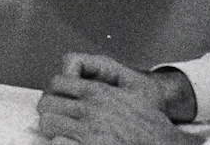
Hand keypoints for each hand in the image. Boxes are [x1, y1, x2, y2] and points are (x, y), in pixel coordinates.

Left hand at [38, 55, 197, 144]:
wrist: (162, 144)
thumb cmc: (150, 121)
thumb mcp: (134, 86)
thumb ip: (106, 74)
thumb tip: (79, 70)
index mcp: (98, 92)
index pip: (57, 82)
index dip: (54, 90)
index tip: (57, 98)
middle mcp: (90, 110)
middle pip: (47, 104)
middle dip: (48, 109)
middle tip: (55, 116)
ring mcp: (88, 132)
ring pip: (48, 124)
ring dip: (51, 127)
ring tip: (60, 131)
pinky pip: (58, 143)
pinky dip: (60, 143)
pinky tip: (68, 143)